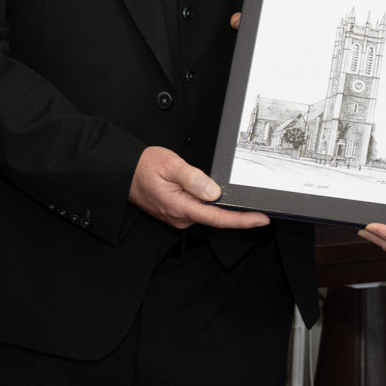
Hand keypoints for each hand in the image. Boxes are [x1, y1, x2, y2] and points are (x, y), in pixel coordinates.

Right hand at [128, 145, 268, 230]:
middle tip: (245, 196)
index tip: (262, 219)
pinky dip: (205, 202)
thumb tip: (214, 192)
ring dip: (215, 202)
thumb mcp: (170, 164)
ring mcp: (177, 216)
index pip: (218, 218)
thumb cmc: (143, 167)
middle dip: (232, 208)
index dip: (243, 220)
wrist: (123, 172)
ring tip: (206, 182)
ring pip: (205, 211)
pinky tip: (202, 190)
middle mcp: (180, 216)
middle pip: (215, 216)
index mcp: (181, 207)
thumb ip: (194, 178)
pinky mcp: (176, 212)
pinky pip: (196, 209)